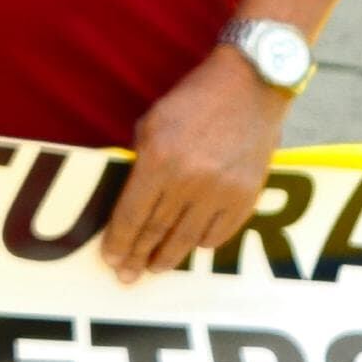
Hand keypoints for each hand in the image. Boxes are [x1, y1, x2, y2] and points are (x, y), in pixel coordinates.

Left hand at [99, 47, 289, 281]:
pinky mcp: (247, 195)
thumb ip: (140, 161)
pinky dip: (203, 244)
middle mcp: (190, 180)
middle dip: (137, 257)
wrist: (252, 84)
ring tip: (155, 268)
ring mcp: (222, 190)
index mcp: (160, 159)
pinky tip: (192, 245)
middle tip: (127, 276)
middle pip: (157, 232)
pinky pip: (220, 234)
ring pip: (187, 240)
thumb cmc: (195, 99)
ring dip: (168, 258)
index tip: (110, 259)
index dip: (118, 242)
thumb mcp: (152, 122)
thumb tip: (129, 202)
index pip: (132, 215)